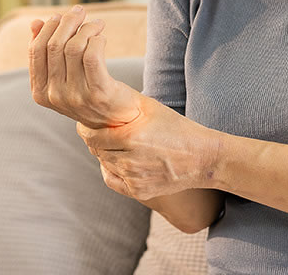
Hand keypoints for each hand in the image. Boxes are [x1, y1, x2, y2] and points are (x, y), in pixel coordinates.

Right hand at [27, 5, 142, 128]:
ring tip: (96, 24)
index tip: (60, 16)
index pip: (36, 50)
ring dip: (86, 28)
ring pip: (74, 47)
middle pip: (55, 46)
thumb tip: (35, 23)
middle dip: (67, 22)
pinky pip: (92, 55)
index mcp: (40, 92)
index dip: (47, 28)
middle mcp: (55, 96)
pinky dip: (96, 39)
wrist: (118, 119)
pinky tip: (101, 37)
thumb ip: (47, 52)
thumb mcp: (63, 75)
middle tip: (79, 12)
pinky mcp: (98, 92)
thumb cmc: (88, 91)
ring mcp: (76, 96)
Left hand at [80, 92, 222, 200]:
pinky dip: (112, 171)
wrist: (203, 158)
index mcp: (131, 137)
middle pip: (97, 151)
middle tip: (99, 133)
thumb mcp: (152, 108)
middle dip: (95, 141)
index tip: (84, 125)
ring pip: (105, 165)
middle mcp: (130, 161)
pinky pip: (113, 180)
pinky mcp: (139, 192)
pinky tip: (117, 162)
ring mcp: (134, 179)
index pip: (93, 136)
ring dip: (106, 155)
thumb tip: (101, 95)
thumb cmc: (178, 129)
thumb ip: (125, 104)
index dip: (85, 130)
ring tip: (115, 145)